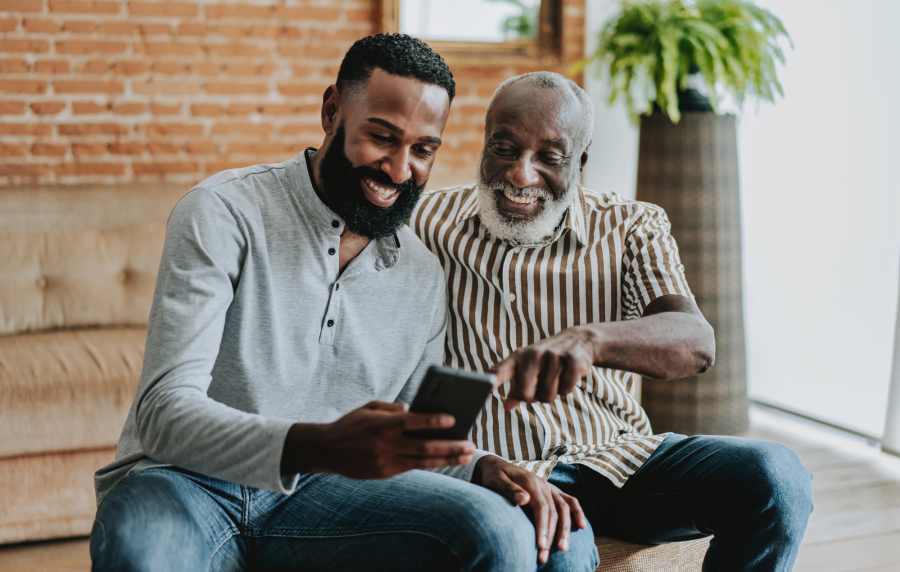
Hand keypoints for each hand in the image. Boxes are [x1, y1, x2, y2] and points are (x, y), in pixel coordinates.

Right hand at [283, 401, 474, 478]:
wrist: (326, 450)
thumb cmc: (352, 424)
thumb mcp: (369, 407)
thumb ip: (392, 407)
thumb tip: (414, 410)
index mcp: (382, 424)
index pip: (413, 422)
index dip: (434, 421)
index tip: (453, 419)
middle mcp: (386, 444)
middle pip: (424, 447)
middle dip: (450, 446)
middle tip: (470, 444)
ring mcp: (385, 461)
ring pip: (423, 461)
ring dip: (447, 459)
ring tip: (465, 455)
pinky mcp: (384, 473)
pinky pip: (413, 468)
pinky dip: (431, 464)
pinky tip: (445, 460)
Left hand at [473, 456, 586, 564]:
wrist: (494, 465)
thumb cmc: (493, 476)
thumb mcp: (496, 480)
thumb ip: (510, 489)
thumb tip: (524, 499)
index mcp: (531, 482)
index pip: (541, 508)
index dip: (543, 527)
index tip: (540, 546)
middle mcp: (543, 485)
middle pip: (553, 512)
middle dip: (551, 536)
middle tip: (543, 557)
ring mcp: (549, 488)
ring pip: (564, 509)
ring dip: (565, 529)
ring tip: (562, 549)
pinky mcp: (551, 491)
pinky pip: (569, 501)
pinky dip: (577, 512)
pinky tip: (581, 526)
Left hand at [492, 327, 594, 410]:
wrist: (578, 340)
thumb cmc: (546, 360)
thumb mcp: (528, 369)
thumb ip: (515, 388)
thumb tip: (506, 407)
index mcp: (518, 357)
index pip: (501, 370)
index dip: (493, 380)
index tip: (484, 389)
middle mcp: (533, 355)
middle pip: (525, 394)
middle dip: (532, 398)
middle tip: (539, 388)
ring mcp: (553, 357)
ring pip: (547, 396)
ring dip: (552, 394)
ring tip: (555, 379)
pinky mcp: (572, 361)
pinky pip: (565, 391)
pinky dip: (567, 390)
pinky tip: (568, 376)